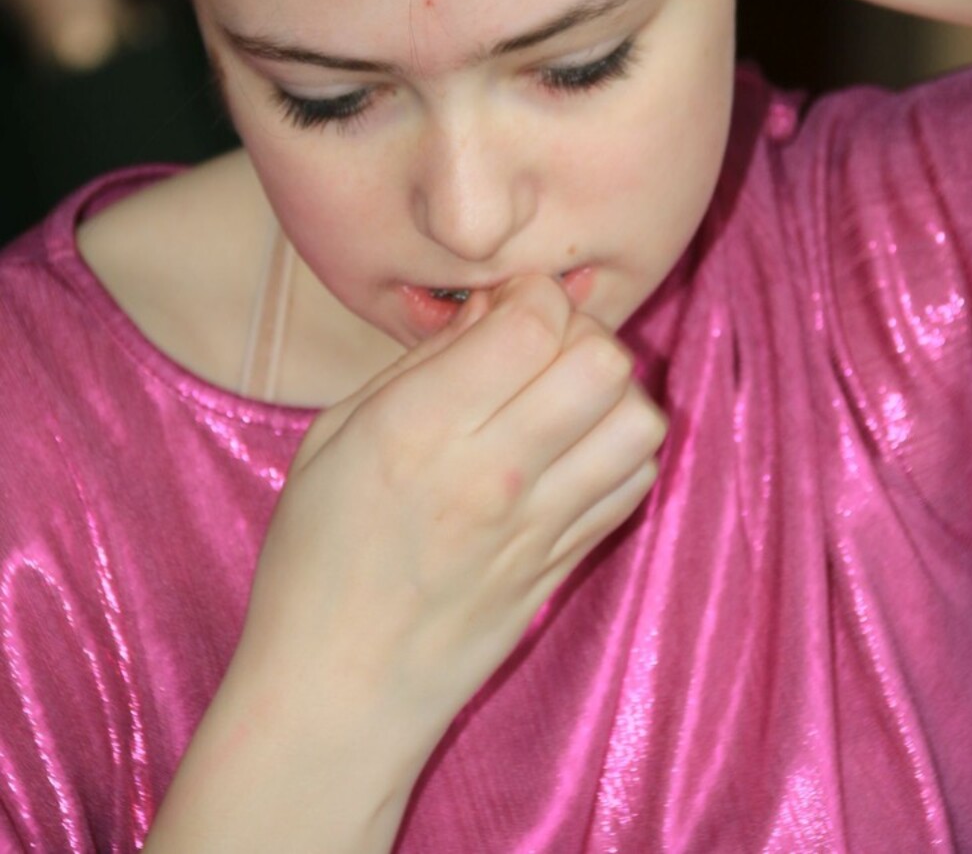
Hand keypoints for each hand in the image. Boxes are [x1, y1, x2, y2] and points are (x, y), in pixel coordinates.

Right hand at [241, 276, 666, 758]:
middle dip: (578, 332)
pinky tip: (572, 453)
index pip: (534, 323)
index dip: (530, 294)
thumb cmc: (314, 558)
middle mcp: (492, 473)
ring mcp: (538, 527)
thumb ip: (420, 365)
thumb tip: (493, 308)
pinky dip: (620, 451)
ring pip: (637, 419)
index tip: (505, 307)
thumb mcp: (333, 436)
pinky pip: (636, 482)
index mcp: (419, 428)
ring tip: (563, 401)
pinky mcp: (564, 566)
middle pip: (602, 360)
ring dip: (611, 393)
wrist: (333, 695)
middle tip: (538, 349)